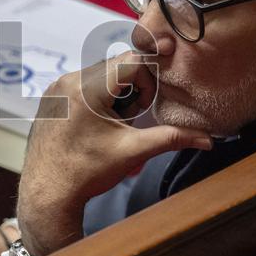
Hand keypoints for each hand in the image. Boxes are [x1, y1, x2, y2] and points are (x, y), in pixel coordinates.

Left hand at [17, 51, 212, 255]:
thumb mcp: (132, 151)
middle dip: (132, 91)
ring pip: (100, 76)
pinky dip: (97, 100)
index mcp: (86, 88)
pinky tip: (96, 128)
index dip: (148, 81)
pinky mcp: (51, 98)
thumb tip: (208, 139)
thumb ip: (172, 138)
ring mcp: (56, 88)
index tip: (148, 107)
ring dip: (115, 96)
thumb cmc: (86, 173)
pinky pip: (82, 85)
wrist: (47, 194)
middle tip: (130, 122)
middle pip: (116, 68)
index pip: (132, 61)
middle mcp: (67, 80)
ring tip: (113, 127)